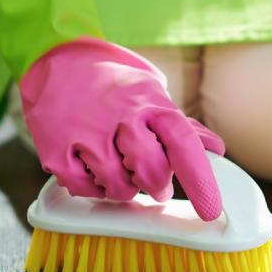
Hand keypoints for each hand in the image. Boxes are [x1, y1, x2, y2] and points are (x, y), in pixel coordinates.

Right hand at [19, 37, 224, 220]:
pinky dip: (93, 188)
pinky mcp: (56, 149)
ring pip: (119, 186)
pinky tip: (94, 168)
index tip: (209, 208)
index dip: (199, 179)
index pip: (183, 143)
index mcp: (151, 102)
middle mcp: (120, 115)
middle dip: (157, 185)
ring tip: (120, 167)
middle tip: (154, 182)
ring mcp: (85, 132)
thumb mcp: (153, 95)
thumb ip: (182, 126)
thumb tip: (215, 148)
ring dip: (124, 187)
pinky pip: (85, 189)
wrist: (59, 62)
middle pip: (151, 171)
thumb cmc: (115, 86)